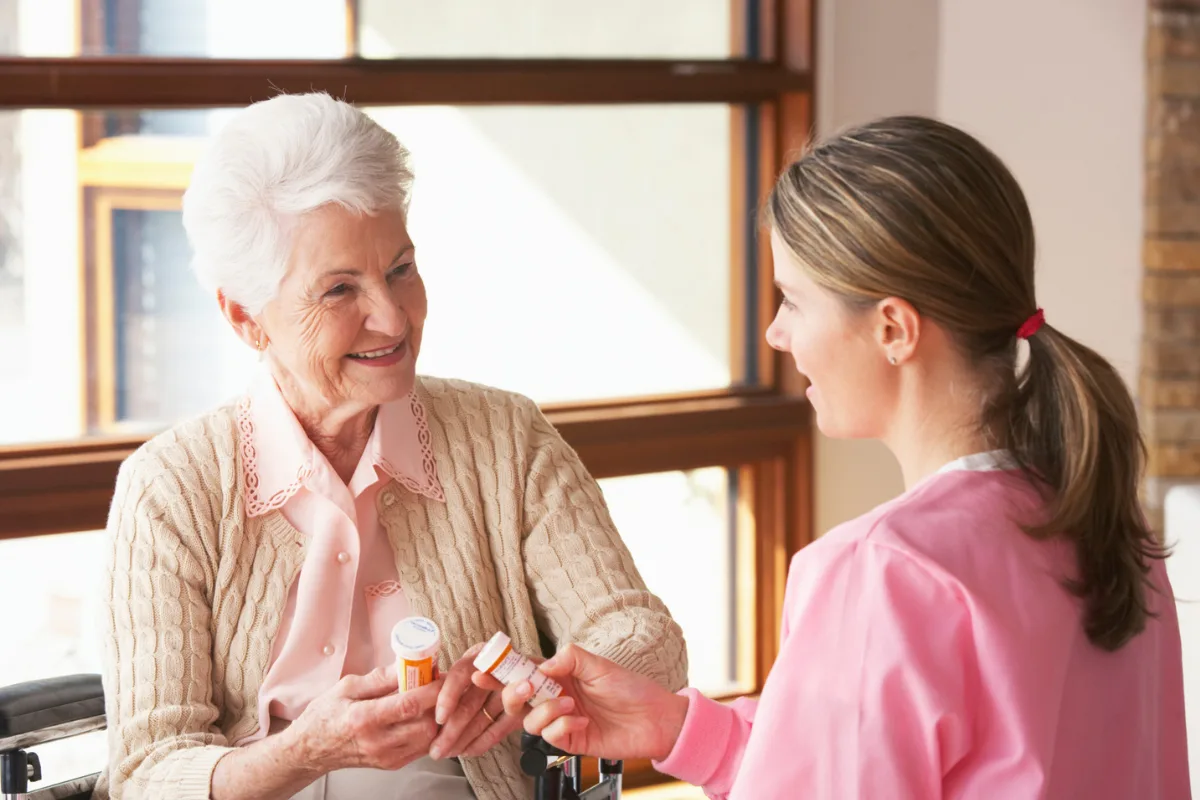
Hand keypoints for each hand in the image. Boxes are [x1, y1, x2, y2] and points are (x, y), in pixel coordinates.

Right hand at [284, 665, 441, 772]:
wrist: (311, 749)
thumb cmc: (326, 715)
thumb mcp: (347, 687)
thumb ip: (380, 678)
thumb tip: (407, 664)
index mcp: (364, 719)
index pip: (409, 705)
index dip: (431, 690)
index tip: (439, 675)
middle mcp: (377, 742)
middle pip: (425, 725)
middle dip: (437, 704)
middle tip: (436, 686)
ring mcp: (386, 757)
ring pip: (428, 739)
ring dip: (435, 718)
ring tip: (429, 700)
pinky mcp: (391, 764)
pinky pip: (422, 748)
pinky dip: (428, 731)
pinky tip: (421, 716)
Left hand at [429, 643, 525, 759]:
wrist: (536, 674)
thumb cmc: (484, 670)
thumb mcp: (466, 667)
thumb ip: (444, 679)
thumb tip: (416, 694)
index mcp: (480, 653)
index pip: (461, 674)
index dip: (448, 696)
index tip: (438, 718)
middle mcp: (498, 667)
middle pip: (470, 703)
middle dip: (451, 731)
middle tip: (435, 750)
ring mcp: (514, 688)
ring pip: (482, 720)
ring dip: (463, 740)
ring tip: (446, 753)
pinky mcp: (524, 706)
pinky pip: (498, 730)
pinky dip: (482, 742)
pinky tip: (467, 751)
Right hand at [494, 643, 689, 761]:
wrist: (656, 719)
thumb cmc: (631, 689)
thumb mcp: (599, 664)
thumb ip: (568, 658)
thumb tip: (541, 665)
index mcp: (559, 676)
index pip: (523, 672)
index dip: (502, 671)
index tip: (483, 671)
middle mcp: (556, 698)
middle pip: (517, 700)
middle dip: (514, 694)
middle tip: (527, 687)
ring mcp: (561, 721)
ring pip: (530, 721)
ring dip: (546, 710)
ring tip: (571, 704)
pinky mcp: (570, 741)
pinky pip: (550, 736)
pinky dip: (562, 726)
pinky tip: (582, 721)